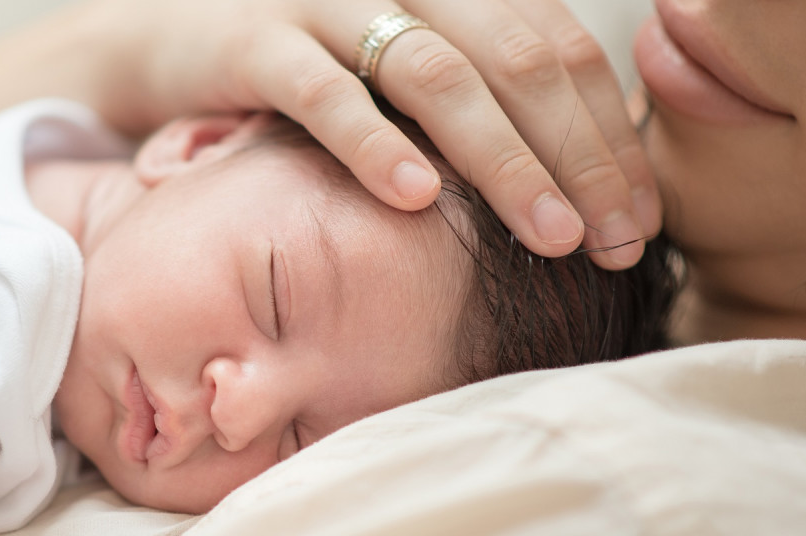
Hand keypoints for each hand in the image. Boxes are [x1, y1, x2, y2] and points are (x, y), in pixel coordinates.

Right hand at [118, 0, 658, 268]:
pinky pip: (323, 92)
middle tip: (615, 241)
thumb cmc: (307, 70)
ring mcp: (328, 3)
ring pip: (437, 75)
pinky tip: (414, 198)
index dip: (610, 134)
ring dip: (502, 160)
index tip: (639, 221)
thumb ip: (477, 99)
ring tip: (548, 235)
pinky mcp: (254, 41)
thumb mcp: (399, 72)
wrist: (166, 34)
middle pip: (518, 61)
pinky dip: (374, 143)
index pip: (559, 50)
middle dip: (578, 156)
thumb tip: (577, 179)